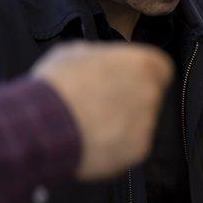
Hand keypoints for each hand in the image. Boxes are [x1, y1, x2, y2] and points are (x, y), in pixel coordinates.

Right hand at [32, 42, 174, 179]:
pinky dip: (114, 144)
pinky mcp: (139, 149)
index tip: (126, 79)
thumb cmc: (57, 87)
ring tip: (88, 122)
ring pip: (140, 121)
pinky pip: (130, 144)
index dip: (141, 74)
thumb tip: (101, 61)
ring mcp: (148, 123)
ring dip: (121, 122)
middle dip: (129, 99)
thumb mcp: (74, 53)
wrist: (43, 127)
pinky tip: (91, 139)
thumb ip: (100, 56)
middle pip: (149, 95)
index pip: (159, 68)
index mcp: (143, 64)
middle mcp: (152, 93)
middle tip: (100, 102)